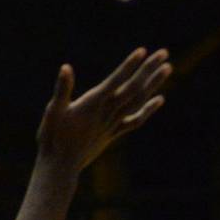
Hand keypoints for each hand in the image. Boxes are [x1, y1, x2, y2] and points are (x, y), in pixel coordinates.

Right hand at [36, 47, 170, 173]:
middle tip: (164, 52)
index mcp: (92, 105)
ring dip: (153, 84)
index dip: (128, 66)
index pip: (115, 82)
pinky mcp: (112, 133)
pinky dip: (148, 110)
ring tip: (167, 68)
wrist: (60, 168)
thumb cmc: (52, 139)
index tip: (142, 51)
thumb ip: (62, 90)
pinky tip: (160, 99)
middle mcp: (106, 113)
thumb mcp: (53, 112)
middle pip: (133, 89)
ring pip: (138, 101)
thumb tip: (65, 68)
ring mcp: (112, 124)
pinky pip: (135, 120)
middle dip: (148, 70)